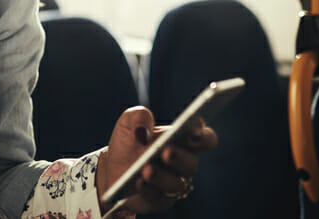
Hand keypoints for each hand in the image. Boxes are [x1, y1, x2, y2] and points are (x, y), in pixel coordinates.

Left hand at [94, 107, 217, 215]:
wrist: (112, 166)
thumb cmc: (129, 140)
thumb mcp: (129, 122)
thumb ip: (138, 118)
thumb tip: (143, 130)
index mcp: (183, 139)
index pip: (206, 139)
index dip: (204, 137)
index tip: (191, 133)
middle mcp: (183, 162)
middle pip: (191, 163)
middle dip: (179, 158)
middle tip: (167, 152)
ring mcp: (173, 183)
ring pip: (176, 184)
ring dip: (161, 177)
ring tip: (147, 170)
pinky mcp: (160, 200)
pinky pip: (158, 198)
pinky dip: (147, 190)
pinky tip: (138, 182)